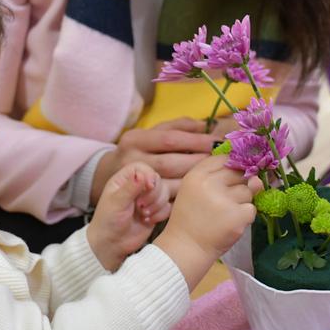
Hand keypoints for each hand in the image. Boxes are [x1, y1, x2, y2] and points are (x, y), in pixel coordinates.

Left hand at [86, 163, 169, 271]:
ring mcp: (148, 198)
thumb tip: (143, 174)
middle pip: (157, 179)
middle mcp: (138, 186)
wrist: (112, 245)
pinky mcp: (156, 210)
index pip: (143, 168)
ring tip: (143, 215)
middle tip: (140, 206)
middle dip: (153, 194)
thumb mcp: (116, 203)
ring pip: (165, 192)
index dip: (149, 176)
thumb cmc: (107, 222)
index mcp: (125, 179)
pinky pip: (168, 207)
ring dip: (157, 205)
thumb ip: (130, 188)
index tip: (149, 186)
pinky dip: (161, 214)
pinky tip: (148, 221)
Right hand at [91, 117, 217, 204]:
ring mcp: (134, 185)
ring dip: (194, 181)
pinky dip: (185, 198)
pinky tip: (199, 193)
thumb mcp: (153, 133)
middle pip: (171, 163)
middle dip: (198, 162)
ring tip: (213, 176)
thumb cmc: (141, 150)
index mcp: (134, 139)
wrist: (109, 175)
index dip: (196, 141)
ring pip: (170, 185)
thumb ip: (179, 126)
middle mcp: (131, 161)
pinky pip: (167, 203)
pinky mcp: (140, 203)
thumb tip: (206, 125)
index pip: (170, 139)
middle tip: (219, 161)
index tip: (216, 142)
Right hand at [153, 155, 255, 289]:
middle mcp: (209, 184)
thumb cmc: (191, 218)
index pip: (224, 158)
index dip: (233, 165)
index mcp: (196, 175)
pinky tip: (231, 223)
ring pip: (249, 190)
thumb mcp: (194, 190)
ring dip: (243, 201)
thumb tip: (252, 173)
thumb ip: (216, 176)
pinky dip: (245, 217)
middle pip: (240, 172)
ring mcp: (224, 200)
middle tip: (229, 199)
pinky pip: (251, 209)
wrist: (186, 248)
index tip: (234, 175)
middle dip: (240, 183)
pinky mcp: (237, 216)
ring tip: (227, 213)